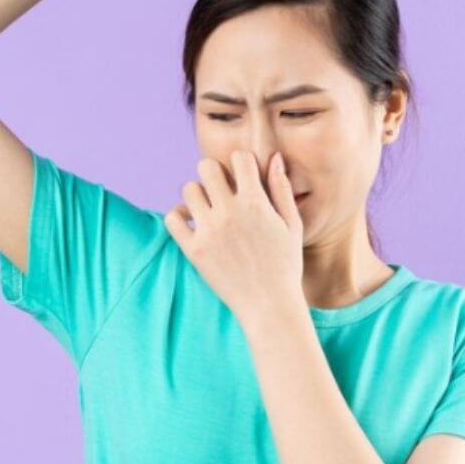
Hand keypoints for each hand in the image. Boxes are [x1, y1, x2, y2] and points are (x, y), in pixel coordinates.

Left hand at [165, 150, 304, 322]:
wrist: (269, 305)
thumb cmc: (285, 265)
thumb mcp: (292, 225)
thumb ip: (282, 189)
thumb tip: (275, 157)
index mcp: (256, 203)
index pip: (238, 158)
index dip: (242, 164)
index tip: (245, 179)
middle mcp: (230, 212)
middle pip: (206, 167)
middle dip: (215, 174)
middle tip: (222, 190)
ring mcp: (209, 231)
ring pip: (188, 189)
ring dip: (198, 194)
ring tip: (208, 208)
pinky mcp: (193, 250)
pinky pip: (172, 218)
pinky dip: (179, 215)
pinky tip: (192, 222)